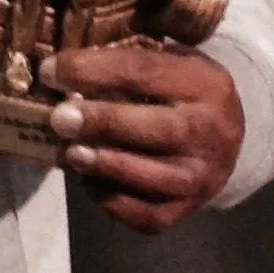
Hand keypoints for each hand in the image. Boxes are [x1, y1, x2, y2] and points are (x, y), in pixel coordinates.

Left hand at [40, 38, 242, 232]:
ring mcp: (203, 176)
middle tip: (60, 119)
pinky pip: (149, 215)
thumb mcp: (169, 60)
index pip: (144, 71)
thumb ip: (126, 57)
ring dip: (107, 166)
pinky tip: (89, 181)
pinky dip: (114, 202)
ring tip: (70, 153)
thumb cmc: (180, 91)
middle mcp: (211, 131)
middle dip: (104, 123)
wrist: (224, 140)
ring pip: (155, 178)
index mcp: (205, 83)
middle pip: (158, 129)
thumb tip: (64, 63)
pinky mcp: (189, 209)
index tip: (49, 72)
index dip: (93, 70)